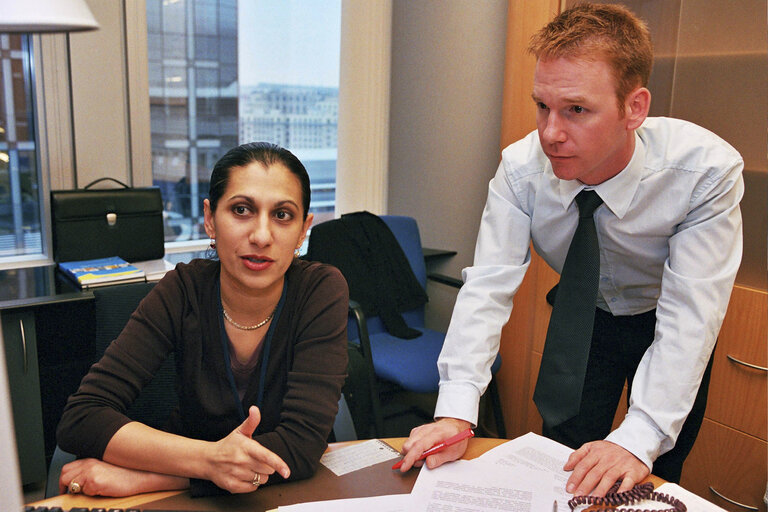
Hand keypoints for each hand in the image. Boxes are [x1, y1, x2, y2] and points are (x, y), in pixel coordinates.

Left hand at [59, 458, 182, 496]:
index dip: (64, 479)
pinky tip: (101, 491)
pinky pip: (85, 492)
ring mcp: (91, 472)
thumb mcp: (106, 468)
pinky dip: (90, 494)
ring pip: (71, 484)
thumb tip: (79, 484)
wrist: (141, 475)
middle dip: (64, 486)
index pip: (68, 468)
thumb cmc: (127, 473)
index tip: (65, 488)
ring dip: (76, 491)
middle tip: (69, 494)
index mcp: (91, 460)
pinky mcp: (96, 482)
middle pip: (65, 474)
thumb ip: (92, 471)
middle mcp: (89, 464)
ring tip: (88, 492)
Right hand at [204, 405, 290, 492]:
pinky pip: (253, 488)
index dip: (278, 464)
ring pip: (261, 480)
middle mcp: (241, 461)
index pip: (266, 456)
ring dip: (259, 475)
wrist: (208, 459)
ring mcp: (236, 474)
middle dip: (267, 466)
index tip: (287, 472)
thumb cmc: (228, 445)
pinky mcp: (232, 485)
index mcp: (246, 446)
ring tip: (249, 468)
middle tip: (256, 460)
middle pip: (268, 470)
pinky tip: (244, 476)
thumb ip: (251, 421)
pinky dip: (252, 484)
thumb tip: (255, 409)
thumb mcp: (240, 431)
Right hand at [398, 418, 471, 471]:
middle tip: (422, 462)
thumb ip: (440, 459)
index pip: (419, 446)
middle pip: (408, 445)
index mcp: (436, 434)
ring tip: (426, 456)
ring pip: (407, 444)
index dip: (410, 458)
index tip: (405, 467)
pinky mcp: (417, 431)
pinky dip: (413, 450)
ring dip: (412, 454)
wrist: (455, 425)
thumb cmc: (455, 438)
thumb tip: (428, 464)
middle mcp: (425, 430)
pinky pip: (409, 442)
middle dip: (411, 457)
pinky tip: (423, 451)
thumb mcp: (453, 452)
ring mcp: (420, 430)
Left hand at [563, 440, 649, 496]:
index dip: (575, 477)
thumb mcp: (592, 447)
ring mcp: (620, 466)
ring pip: (609, 478)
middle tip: (578, 496)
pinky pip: (628, 482)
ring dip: (601, 489)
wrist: (633, 444)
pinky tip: (617, 496)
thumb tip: (566, 467)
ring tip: (594, 499)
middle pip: (594, 473)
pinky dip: (623, 489)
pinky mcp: (632, 472)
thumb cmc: (610, 449)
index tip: (569, 487)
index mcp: (596, 453)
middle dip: (585, 485)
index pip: (583, 466)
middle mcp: (607, 460)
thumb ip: (578, 455)